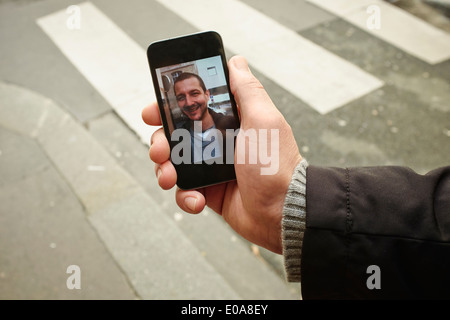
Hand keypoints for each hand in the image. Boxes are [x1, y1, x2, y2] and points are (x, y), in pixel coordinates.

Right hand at [142, 56, 301, 253]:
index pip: (192, 107)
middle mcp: (218, 141)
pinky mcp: (209, 191)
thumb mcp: (263, 120)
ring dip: (164, 170)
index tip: (154, 110)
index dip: (169, 106)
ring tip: (169, 177)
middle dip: (160, 141)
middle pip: (176, 135)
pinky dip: (184, 196)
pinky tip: (196, 200)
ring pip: (174, 163)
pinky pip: (185, 190)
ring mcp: (212, 167)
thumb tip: (235, 61)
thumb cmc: (275, 164)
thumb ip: (247, 90)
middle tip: (159, 149)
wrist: (282, 212)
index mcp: (230, 121)